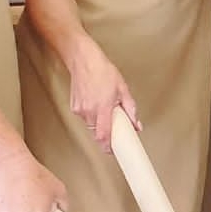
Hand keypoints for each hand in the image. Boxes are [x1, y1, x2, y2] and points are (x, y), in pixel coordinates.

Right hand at [67, 34, 139, 152]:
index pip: (104, 135)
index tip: (113, 151)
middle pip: (98, 132)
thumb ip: (130, 109)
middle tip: (114, 123)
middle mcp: (89, 111)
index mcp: (103, 108)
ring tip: (104, 105)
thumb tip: (136, 124)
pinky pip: (85, 117)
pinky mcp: (74, 107)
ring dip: (99, 121)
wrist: (83, 60)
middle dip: (106, 132)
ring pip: (91, 125)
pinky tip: (95, 101)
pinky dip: (91, 114)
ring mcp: (80, 110)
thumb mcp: (123, 89)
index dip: (108, 147)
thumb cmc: (103, 71)